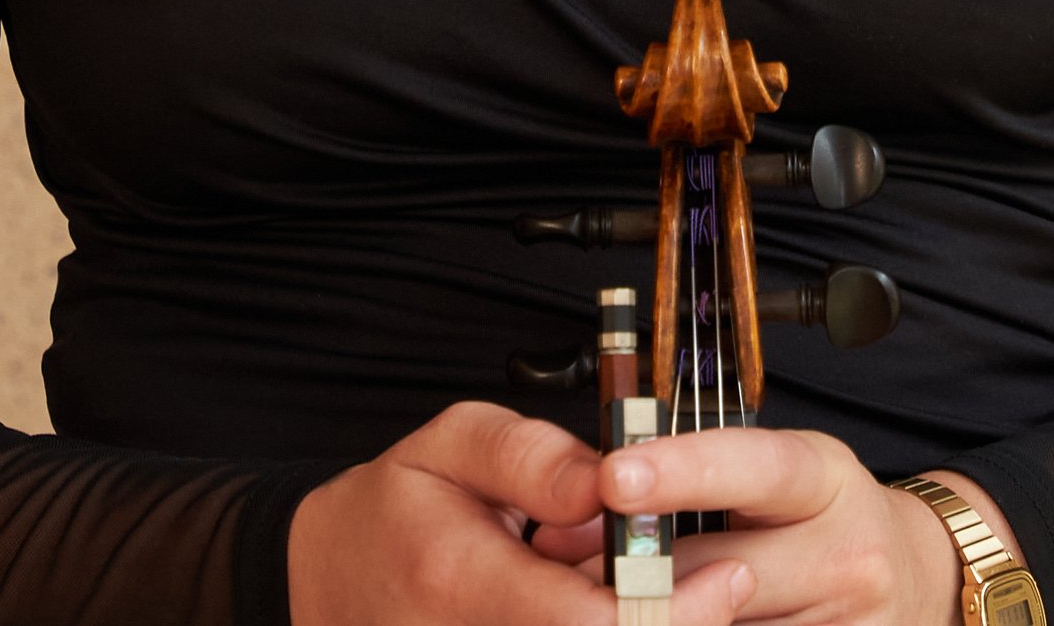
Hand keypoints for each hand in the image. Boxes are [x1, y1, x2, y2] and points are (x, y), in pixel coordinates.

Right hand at [288, 400, 754, 625]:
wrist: (327, 585)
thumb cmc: (395, 509)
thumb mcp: (451, 444)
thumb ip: (532, 459)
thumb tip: (608, 480)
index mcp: (460, 579)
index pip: (590, 624)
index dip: (673, 608)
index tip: (726, 575)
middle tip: (722, 588)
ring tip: (668, 595)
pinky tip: (621, 611)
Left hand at [595, 427, 993, 623]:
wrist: (919, 579)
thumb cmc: (829, 514)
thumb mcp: (787, 471)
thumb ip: (708, 478)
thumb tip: (599, 496)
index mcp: (826, 478)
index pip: (753, 467)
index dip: (681, 471)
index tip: (613, 474)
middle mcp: (846, 554)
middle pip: (723, 570)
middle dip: (641, 572)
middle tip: (568, 561)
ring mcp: (849, 625)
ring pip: (726, 625)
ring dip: (664, 615)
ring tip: (624, 597)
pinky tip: (692, 615)